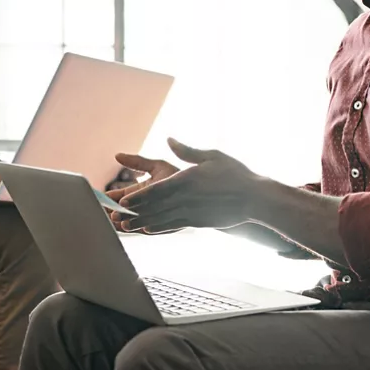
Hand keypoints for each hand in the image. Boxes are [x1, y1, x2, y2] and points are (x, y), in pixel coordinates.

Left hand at [110, 139, 266, 233]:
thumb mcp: (212, 156)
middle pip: (155, 207)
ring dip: (141, 222)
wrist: (255, 199)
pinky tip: (148, 229)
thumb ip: (187, 151)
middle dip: (133, 212)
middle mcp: (187, 198)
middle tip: (114, 216)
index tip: (123, 200)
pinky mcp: (199, 222)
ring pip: (162, 218)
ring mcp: (193, 212)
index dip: (139, 196)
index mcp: (187, 180)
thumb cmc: (235, 174)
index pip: (157, 190)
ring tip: (125, 226)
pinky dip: (159, 227)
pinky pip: (174, 225)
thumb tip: (170, 140)